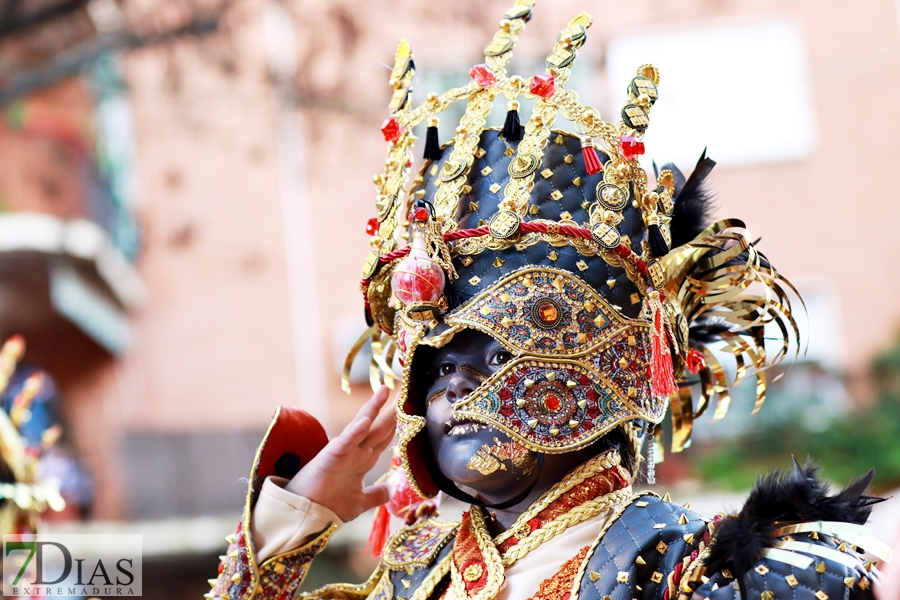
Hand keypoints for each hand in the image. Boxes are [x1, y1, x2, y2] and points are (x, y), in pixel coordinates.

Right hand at [285, 386, 395, 521]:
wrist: (305, 517)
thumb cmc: (329, 507)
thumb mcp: (359, 501)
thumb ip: (375, 494)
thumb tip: (390, 490)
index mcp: (363, 460)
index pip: (383, 437)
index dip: (396, 422)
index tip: (408, 406)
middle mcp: (356, 453)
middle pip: (378, 427)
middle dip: (391, 410)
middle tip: (403, 387)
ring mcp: (344, 453)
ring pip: (362, 426)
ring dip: (374, 408)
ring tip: (384, 390)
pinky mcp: (331, 458)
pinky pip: (345, 443)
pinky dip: (354, 432)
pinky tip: (365, 421)